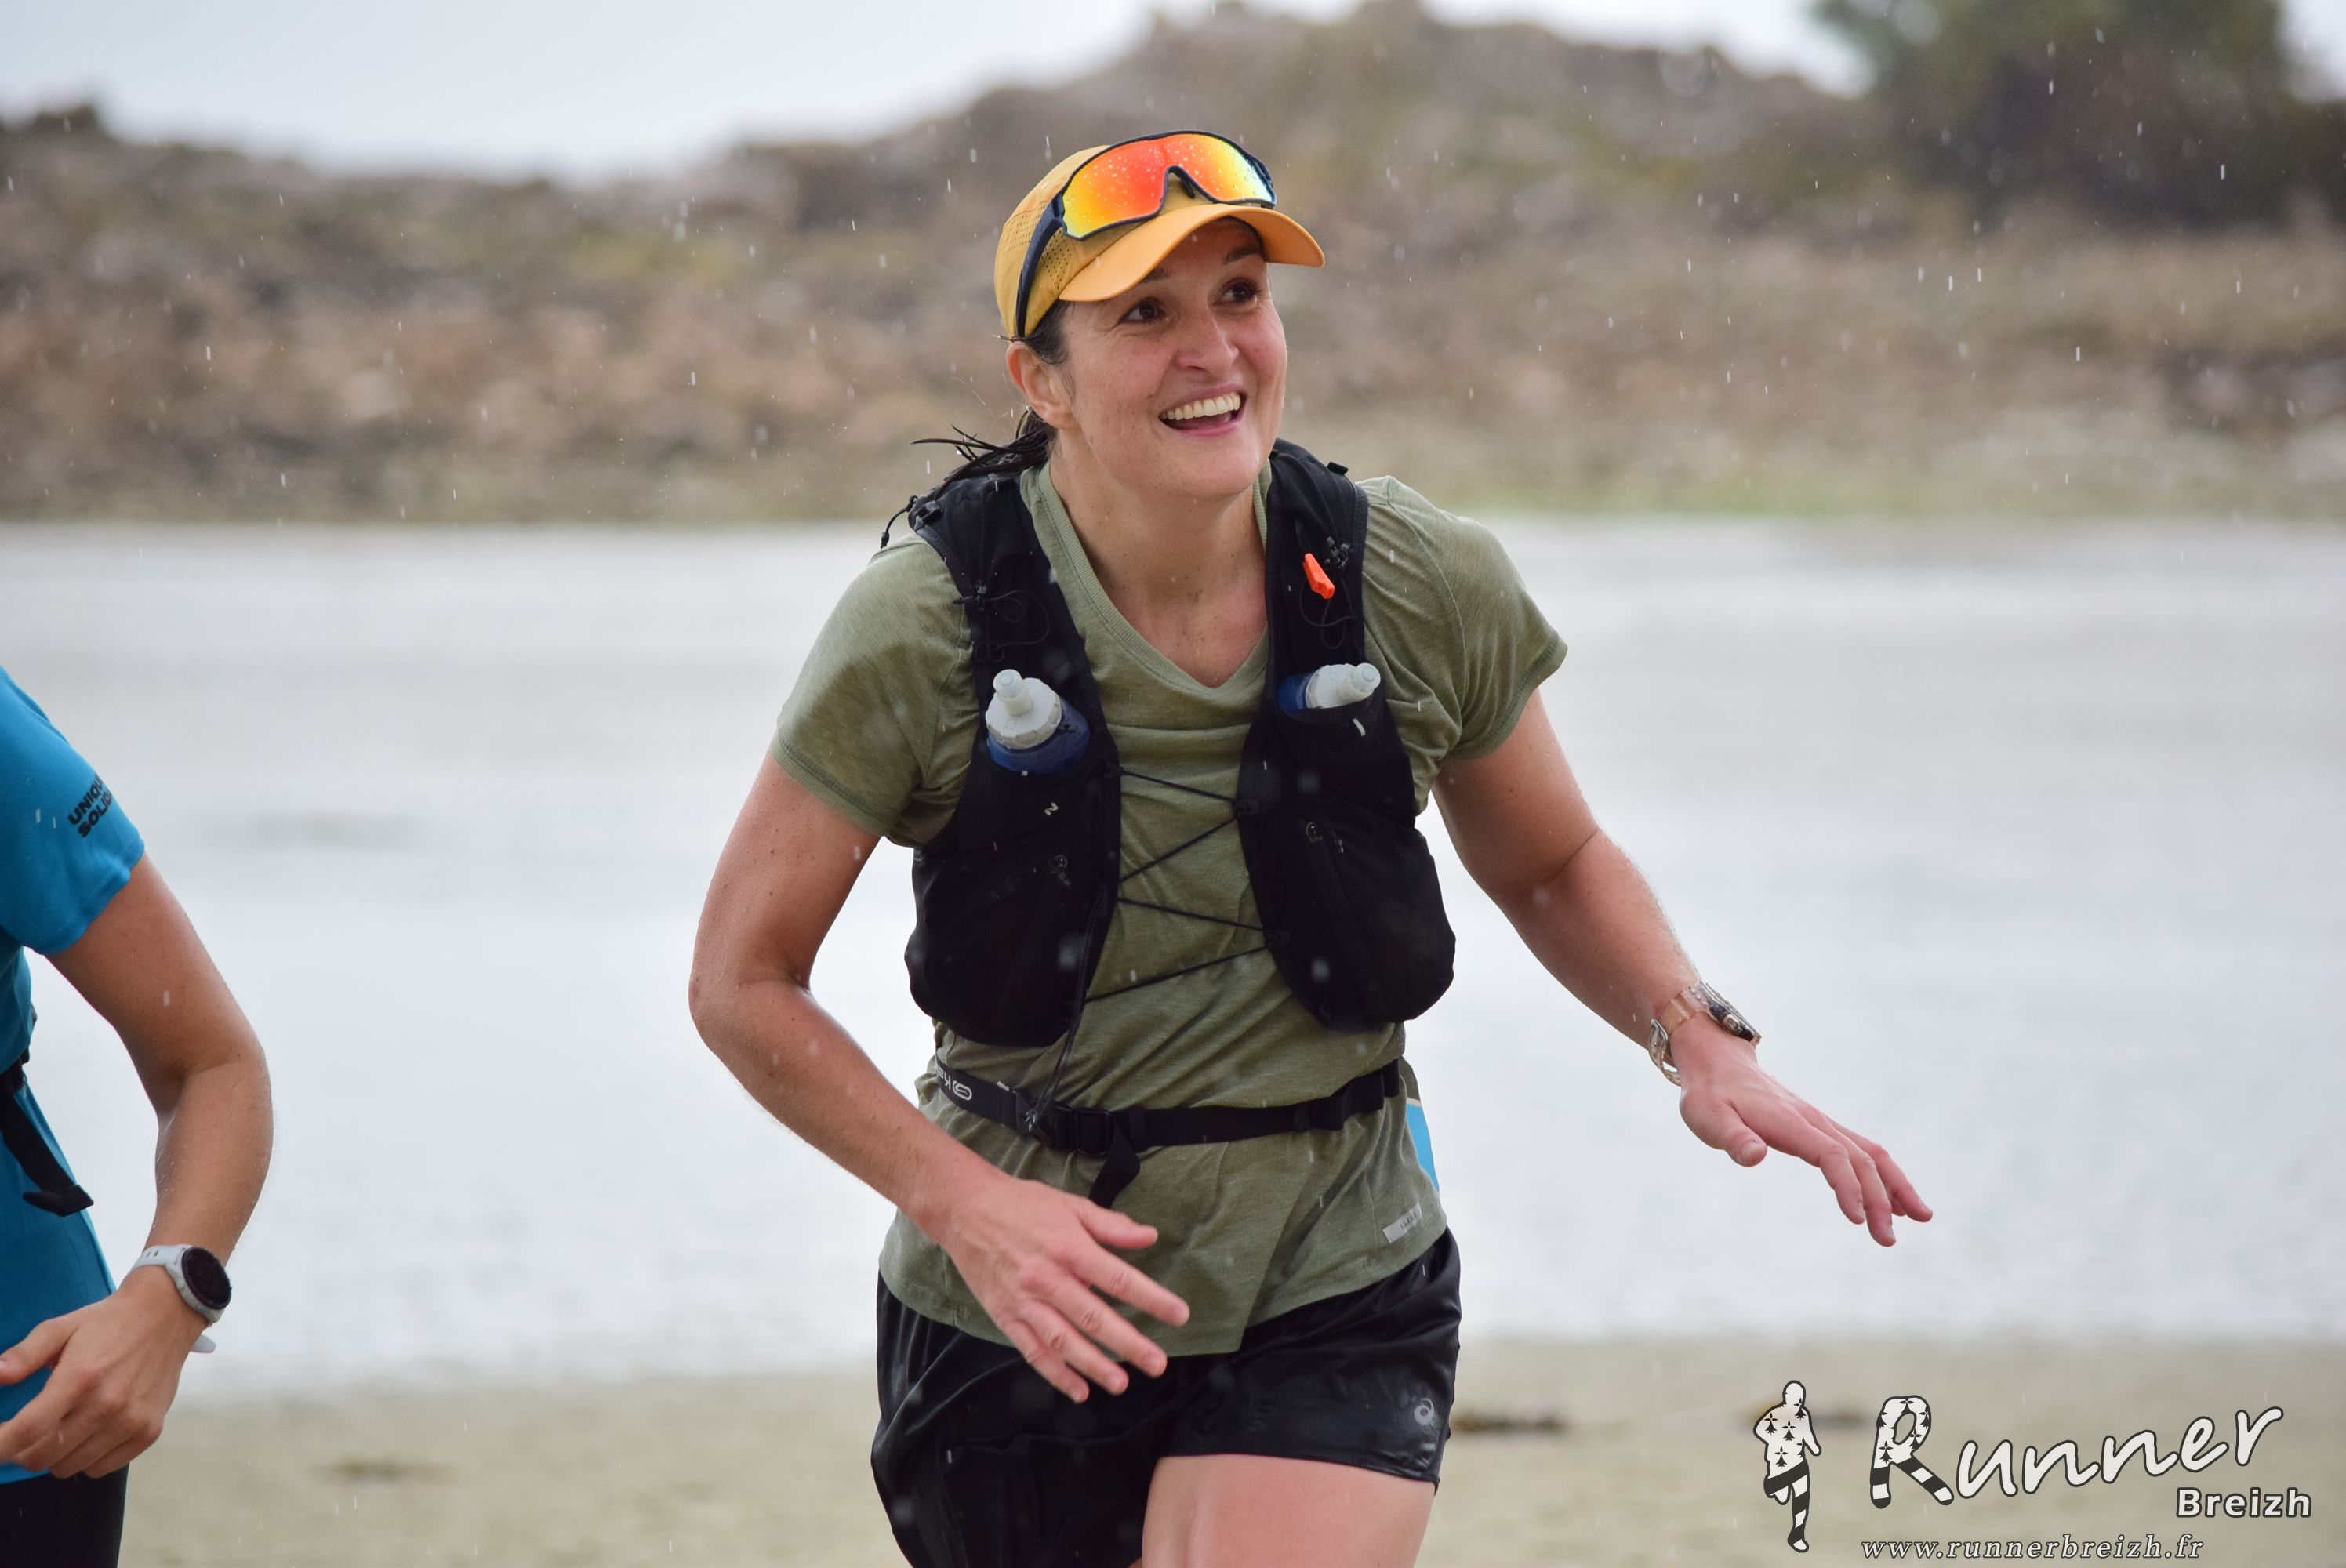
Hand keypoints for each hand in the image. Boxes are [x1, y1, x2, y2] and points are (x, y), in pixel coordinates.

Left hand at [0, 1266, 208, 1477]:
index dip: (0, 1446)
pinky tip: (90, 1432)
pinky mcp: (148, 1432)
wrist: (167, 1316)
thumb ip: (23, 1355)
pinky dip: (86, 1458)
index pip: (28, 1430)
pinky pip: (101, 1468)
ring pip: (69, 1467)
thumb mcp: (60, 1328)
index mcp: (80, 1377)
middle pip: (43, 1457)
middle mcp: (107, 1405)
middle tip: (27, 1432)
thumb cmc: (108, 1323)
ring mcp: (130, 1422)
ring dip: (55, 1455)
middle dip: (22, 1451)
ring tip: (62, 1428)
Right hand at [936, 1169, 1191, 1402]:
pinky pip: (1033, 1351)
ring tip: (1121, 1384)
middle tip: (1157, 1364)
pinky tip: (1078, 1390)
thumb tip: (1149, 1237)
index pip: (1118, 1279)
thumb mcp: (1070, 1205)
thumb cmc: (1022, 1204)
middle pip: (1094, 1318)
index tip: (1178, 1315)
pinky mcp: (1006, 1316)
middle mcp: (1048, 1279)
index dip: (1152, 1299)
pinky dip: (1055, 1374)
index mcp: (1069, 1248)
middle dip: (1128, 1344)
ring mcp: (1025, 1301)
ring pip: (1063, 1341)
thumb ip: (1111, 1225)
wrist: (965, 1209)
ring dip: (1094, 1366)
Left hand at [1670, 1022, 1933, 1245]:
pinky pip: (1860, 1151)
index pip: (1833, 1156)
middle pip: (1861, 1159)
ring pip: (1870, 1153)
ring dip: (1895, 1186)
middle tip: (1887, 1241)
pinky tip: (1893, 1200)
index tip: (1856, 1220)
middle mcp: (1815, 1121)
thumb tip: (1754, 1156)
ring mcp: (1821, 1123)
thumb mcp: (1707, 1117)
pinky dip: (1882, 1175)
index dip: (1849, 1187)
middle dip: (1881, 1199)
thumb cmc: (1709, 1095)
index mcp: (1791, 1123)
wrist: (1718, 1062)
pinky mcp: (1819, 1128)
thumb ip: (1732, 1138)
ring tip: (1918, 1219)